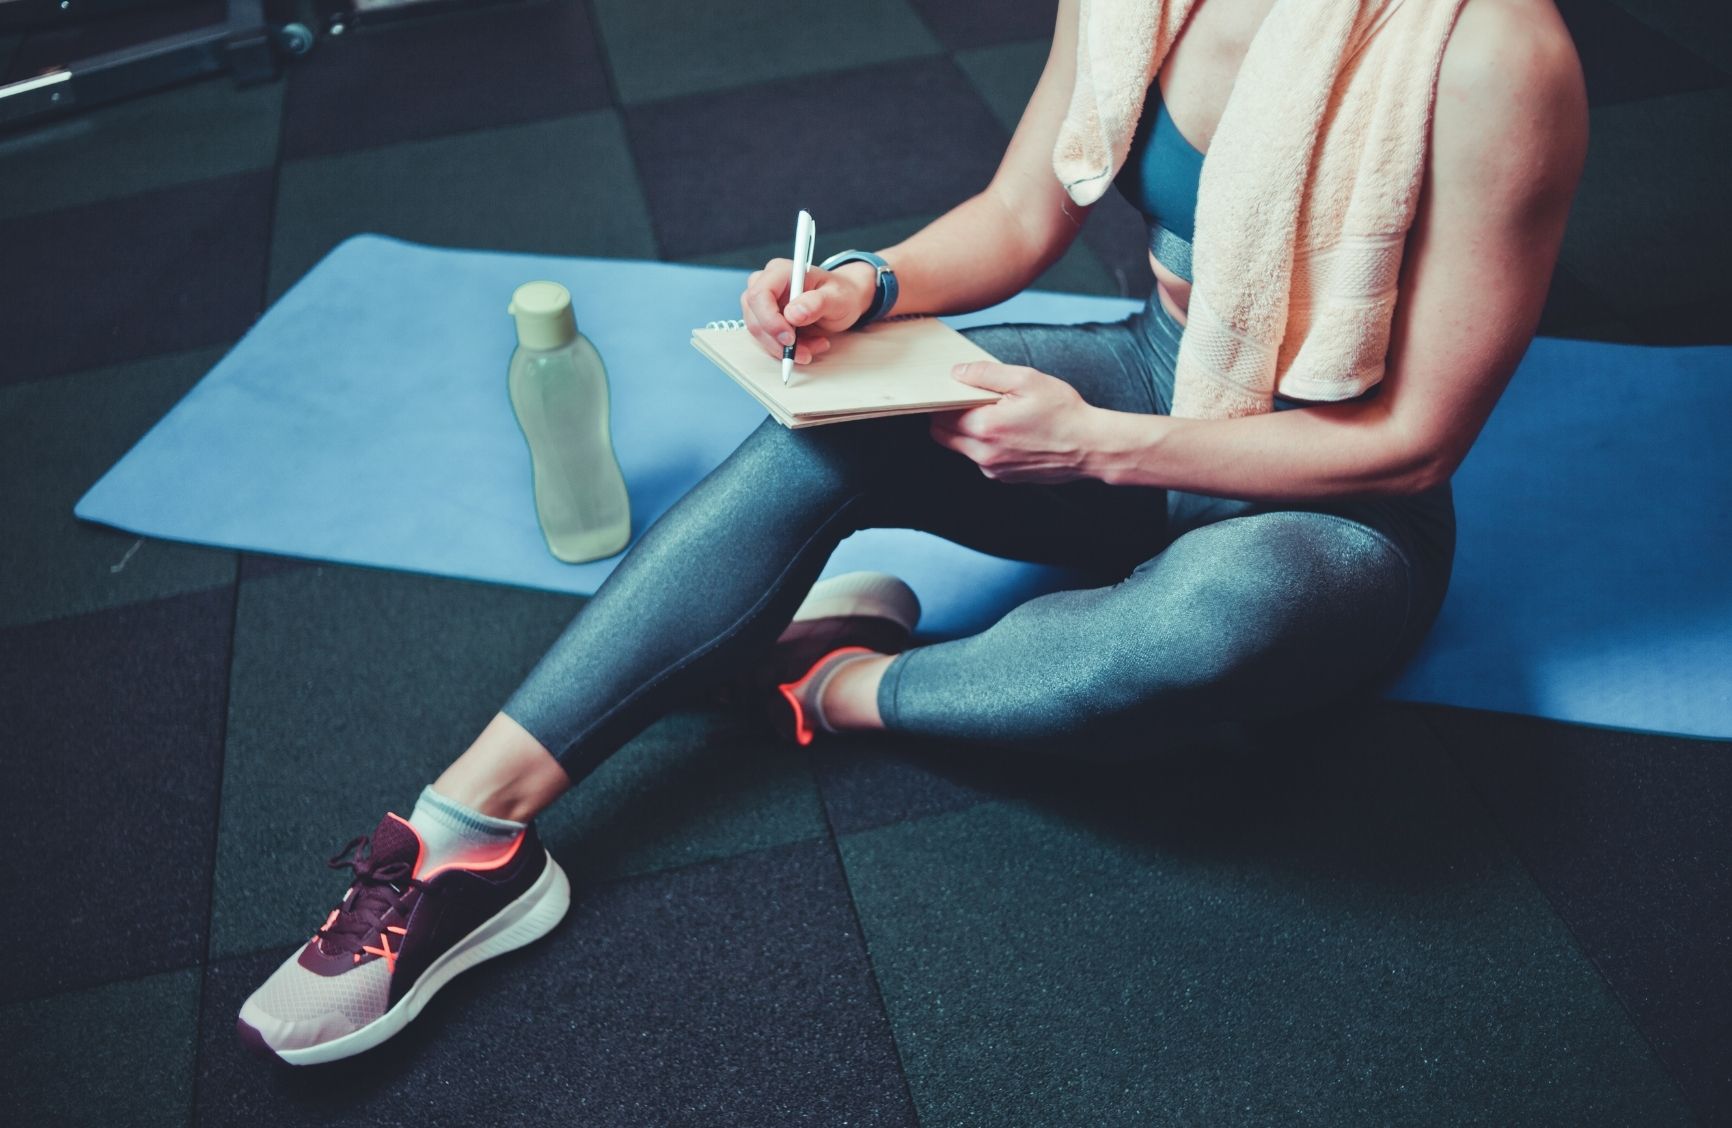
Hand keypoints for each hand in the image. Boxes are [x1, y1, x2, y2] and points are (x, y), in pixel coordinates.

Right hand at [739, 259, 876, 364]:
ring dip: (784, 349)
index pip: (759, 295)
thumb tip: (793, 313)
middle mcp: (767, 283)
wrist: (843, 301)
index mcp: (781, 271)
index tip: (790, 339)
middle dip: (778, 341)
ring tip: (813, 347)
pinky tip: (807, 346)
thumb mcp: (838, 298)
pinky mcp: (766, 319)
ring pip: (759, 333)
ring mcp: (764, 302)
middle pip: (755, 317)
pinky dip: (786, 350)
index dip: (770, 320)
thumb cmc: (840, 294)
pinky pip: (766, 340)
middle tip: (805, 352)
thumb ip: (817, 303)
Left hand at [929, 362, 1103, 483]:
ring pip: (960, 447)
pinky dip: (984, 445)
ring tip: (995, 414)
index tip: (952, 388)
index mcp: (985, 427)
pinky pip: (980, 459)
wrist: (1090, 447)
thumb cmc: (1063, 411)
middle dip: (947, 416)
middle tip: (969, 399)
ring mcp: (992, 469)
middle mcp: (983, 453)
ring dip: (966, 431)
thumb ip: (986, 374)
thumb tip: (957, 372)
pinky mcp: (1003, 477)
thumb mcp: (1026, 380)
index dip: (943, 398)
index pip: (940, 413)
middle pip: (941, 434)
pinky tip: (1009, 431)